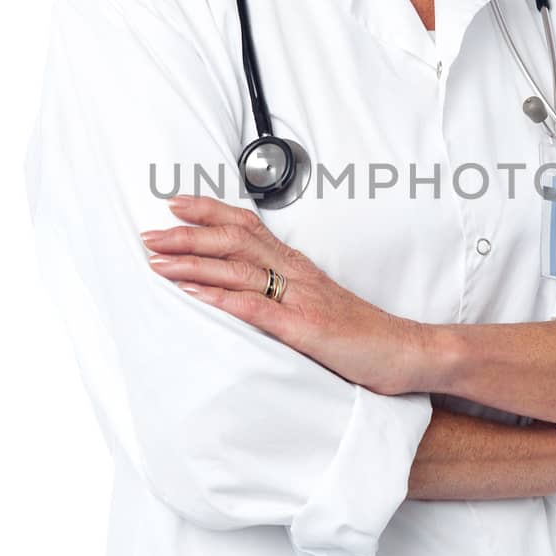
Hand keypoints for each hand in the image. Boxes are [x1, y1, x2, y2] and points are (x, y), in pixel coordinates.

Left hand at [140, 195, 427, 394]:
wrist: (405, 351)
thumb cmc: (362, 333)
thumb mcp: (317, 304)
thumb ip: (284, 292)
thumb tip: (245, 288)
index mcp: (298, 266)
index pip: (248, 225)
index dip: (209, 211)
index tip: (174, 203)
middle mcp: (297, 273)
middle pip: (236, 239)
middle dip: (188, 233)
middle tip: (151, 233)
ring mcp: (300, 299)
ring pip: (239, 268)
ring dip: (193, 262)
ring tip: (158, 260)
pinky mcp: (304, 328)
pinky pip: (255, 306)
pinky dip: (220, 296)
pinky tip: (193, 292)